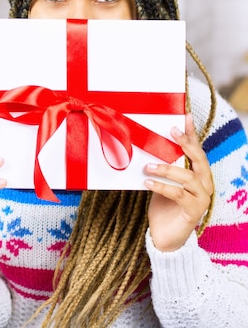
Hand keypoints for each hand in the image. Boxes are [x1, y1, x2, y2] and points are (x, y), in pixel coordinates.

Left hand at [145, 113, 212, 251]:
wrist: (164, 236)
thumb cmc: (163, 205)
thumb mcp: (162, 180)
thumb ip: (162, 165)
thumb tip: (148, 144)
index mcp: (198, 174)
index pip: (197, 150)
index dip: (192, 133)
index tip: (185, 115)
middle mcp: (205, 184)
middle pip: (200, 160)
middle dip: (186, 143)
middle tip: (172, 132)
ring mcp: (202, 198)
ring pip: (188, 177)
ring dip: (166, 169)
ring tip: (147, 166)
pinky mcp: (194, 211)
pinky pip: (178, 194)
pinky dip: (162, 186)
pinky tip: (147, 182)